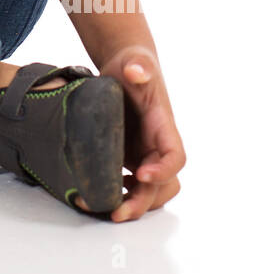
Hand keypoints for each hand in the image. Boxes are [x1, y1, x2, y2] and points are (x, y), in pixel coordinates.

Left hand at [78, 46, 184, 221]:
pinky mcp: (129, 157)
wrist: (125, 69)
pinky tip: (98, 194)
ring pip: (150, 191)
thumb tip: (137, 72)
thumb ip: (139, 65)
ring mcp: (144, 154)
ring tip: (108, 210)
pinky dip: (120, 196)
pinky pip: (132, 185)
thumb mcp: (135, 61)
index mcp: (163, 126)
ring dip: (134, 205)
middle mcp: (157, 145)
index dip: (163, 170)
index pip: (175, 156)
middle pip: (164, 184)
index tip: (141, 175)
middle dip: (144, 201)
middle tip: (118, 212)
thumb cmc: (134, 65)